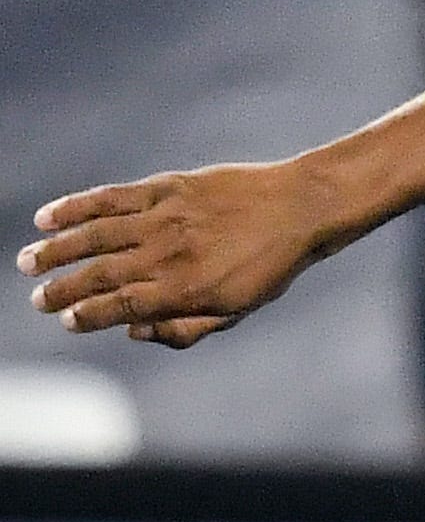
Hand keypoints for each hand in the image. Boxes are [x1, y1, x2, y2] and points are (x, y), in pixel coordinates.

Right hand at [17, 159, 349, 345]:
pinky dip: (75, 207)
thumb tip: (132, 332)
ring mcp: (164, 220)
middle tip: (38, 300)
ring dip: (57, 250)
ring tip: (28, 262)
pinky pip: (109, 198)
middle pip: (101, 275)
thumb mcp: (237, 310)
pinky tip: (47, 217)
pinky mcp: (164, 189)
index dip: (89, 315)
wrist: (298, 209)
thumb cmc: (268, 267)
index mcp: (186, 291)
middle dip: (63, 290)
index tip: (67, 321)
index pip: (122, 307)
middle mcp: (168, 256)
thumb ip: (185, 328)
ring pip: (96, 237)